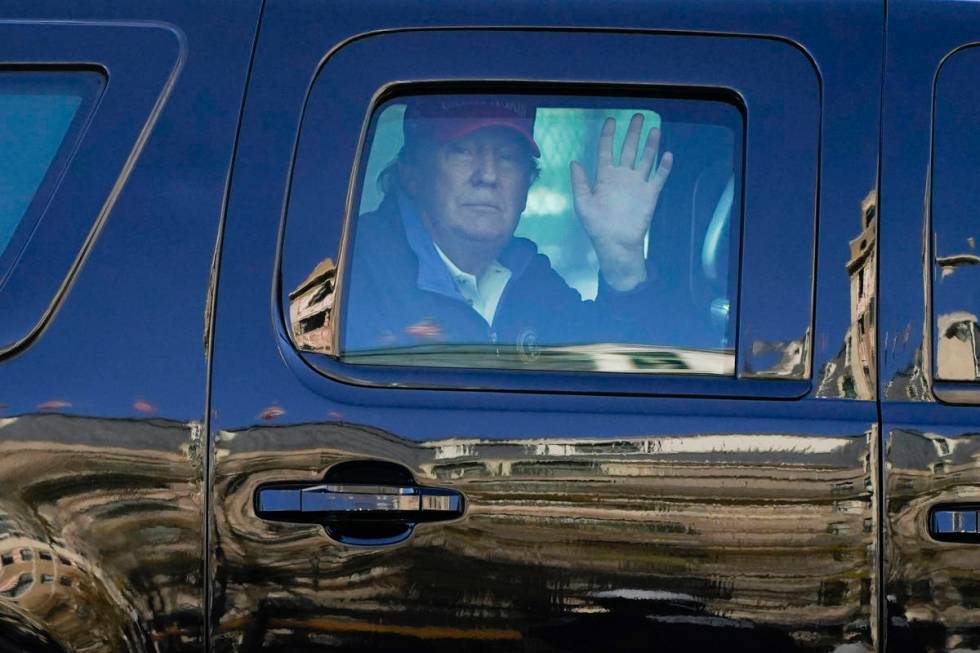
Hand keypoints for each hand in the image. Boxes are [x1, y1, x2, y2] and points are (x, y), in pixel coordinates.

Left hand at [571, 113, 672, 290]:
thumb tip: (574, 162)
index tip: (611, 120)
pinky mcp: (650, 194)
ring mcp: (637, 184)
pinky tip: (667, 155)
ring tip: (654, 129)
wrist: (616, 243)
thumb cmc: (597, 225)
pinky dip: (663, 167)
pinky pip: (658, 177)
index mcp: (604, 177)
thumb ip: (579, 183)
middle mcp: (622, 176)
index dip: (608, 135)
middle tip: (638, 116)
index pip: (606, 150)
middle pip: (628, 149)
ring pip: (645, 159)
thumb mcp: (582, 204)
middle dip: (632, 133)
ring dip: (650, 144)